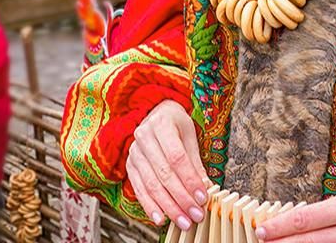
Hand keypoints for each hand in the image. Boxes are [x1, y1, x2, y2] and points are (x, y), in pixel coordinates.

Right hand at [125, 100, 207, 230]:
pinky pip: (139, 189)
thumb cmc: (175, 124)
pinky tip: (161, 218)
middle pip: (164, 173)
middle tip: (196, 214)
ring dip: (168, 206)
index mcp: (161, 123)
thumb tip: (205, 187)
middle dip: (182, 198)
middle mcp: (143, 137)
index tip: (202, 198)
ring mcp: (134, 152)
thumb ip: (195, 161)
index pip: (177, 157)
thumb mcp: (190, 135)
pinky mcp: (130, 166)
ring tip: (183, 220)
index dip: (190, 180)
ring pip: (152, 184)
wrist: (155, 114)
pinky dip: (150, 206)